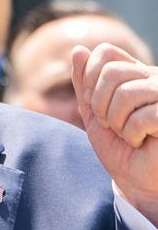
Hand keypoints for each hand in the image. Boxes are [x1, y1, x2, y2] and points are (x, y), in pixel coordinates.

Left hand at [72, 43, 157, 225]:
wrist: (135, 180)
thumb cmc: (117, 146)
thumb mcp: (92, 112)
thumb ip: (84, 83)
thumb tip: (78, 50)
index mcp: (134, 73)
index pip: (105, 53)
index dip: (90, 78)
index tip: (93, 103)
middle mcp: (153, 78)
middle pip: (112, 72)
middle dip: (100, 104)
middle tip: (109, 123)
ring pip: (127, 92)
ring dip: (116, 120)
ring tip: (125, 132)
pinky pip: (143, 116)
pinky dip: (132, 134)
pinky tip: (141, 141)